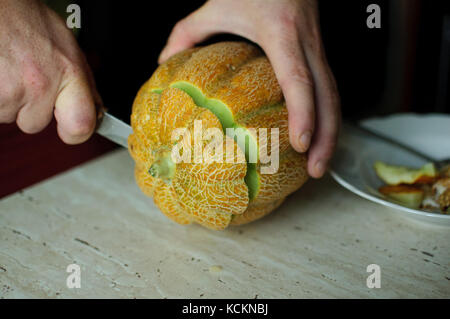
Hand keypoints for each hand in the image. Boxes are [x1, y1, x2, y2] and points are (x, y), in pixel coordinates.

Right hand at [0, 0, 99, 143]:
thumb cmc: (30, 22)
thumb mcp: (69, 48)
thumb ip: (85, 84)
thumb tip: (97, 111)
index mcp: (69, 73)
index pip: (81, 125)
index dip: (75, 132)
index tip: (70, 128)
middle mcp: (40, 84)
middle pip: (35, 124)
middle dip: (30, 108)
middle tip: (27, 80)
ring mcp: (10, 90)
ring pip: (10, 116)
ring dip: (10, 100)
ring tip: (10, 71)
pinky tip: (1, 73)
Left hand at [158, 0, 340, 177]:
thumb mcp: (218, 4)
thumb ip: (188, 32)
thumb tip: (165, 62)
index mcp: (281, 33)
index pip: (298, 79)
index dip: (302, 113)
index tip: (299, 143)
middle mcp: (307, 44)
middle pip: (328, 96)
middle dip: (325, 137)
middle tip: (314, 171)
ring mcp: (318, 50)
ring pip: (335, 96)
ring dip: (331, 132)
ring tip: (318, 165)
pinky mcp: (319, 55)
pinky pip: (330, 91)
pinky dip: (327, 118)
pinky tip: (319, 139)